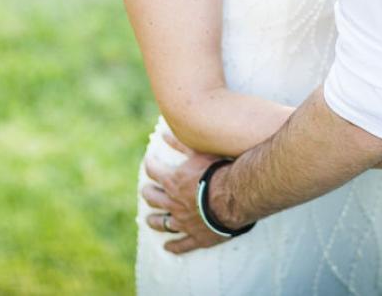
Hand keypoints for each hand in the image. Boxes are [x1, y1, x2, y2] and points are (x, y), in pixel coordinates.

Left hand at [140, 131, 227, 253]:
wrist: (235, 197)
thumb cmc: (219, 171)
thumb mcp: (198, 152)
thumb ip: (180, 143)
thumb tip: (163, 133)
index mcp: (172, 181)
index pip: (153, 170)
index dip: (150, 164)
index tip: (150, 161)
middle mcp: (173, 203)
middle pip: (153, 198)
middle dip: (149, 193)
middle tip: (147, 191)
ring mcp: (183, 222)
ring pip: (163, 223)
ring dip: (155, 221)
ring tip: (149, 220)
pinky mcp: (196, 237)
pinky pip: (182, 244)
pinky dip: (174, 246)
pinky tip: (168, 248)